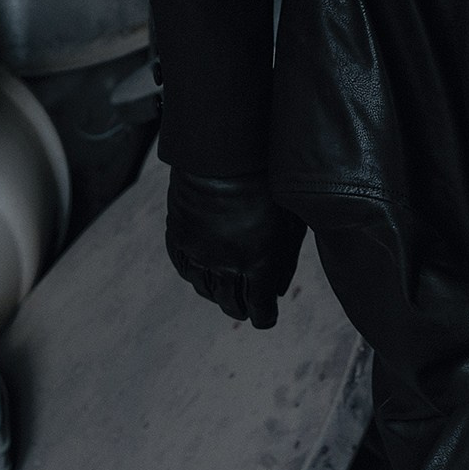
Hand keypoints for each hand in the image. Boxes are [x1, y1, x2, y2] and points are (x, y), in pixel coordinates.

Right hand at [165, 168, 306, 328]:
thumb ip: (286, 258)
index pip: (259, 312)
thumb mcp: (290, 220)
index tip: (266, 315)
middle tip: (246, 306)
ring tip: (224, 287)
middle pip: (230, 305)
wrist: (223, 152)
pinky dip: (194, 273)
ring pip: (205, 290)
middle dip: (241, 308)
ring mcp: (199, 253)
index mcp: (258, 264)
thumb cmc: (267, 181)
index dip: (264, 317)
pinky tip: (202, 269)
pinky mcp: (179, 237)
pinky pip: (184, 268)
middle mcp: (226, 266)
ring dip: (217, 292)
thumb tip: (278, 287)